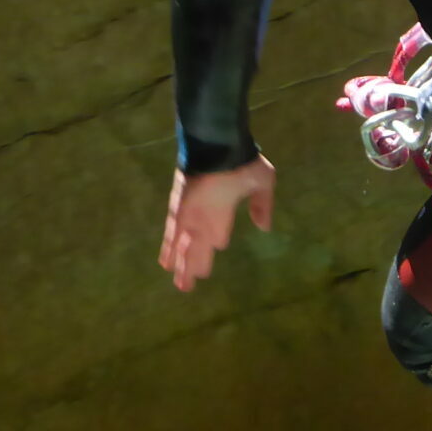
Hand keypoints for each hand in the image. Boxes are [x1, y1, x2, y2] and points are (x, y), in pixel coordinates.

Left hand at [159, 156, 275, 292]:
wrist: (222, 143)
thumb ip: (262, 205)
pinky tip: (166, 264)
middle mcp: (205, 215)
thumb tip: (264, 228)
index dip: (210, 250)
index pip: (215, 235)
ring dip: (181, 264)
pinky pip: (174, 233)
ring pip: (184, 244)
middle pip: (196, 246)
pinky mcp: (181, 209)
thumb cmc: (242, 160)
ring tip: (180, 284)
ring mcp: (191, 213)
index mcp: (223, 209)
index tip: (206, 267)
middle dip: (193, 266)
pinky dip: (170, 248)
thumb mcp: (262, 182)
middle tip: (188, 287)